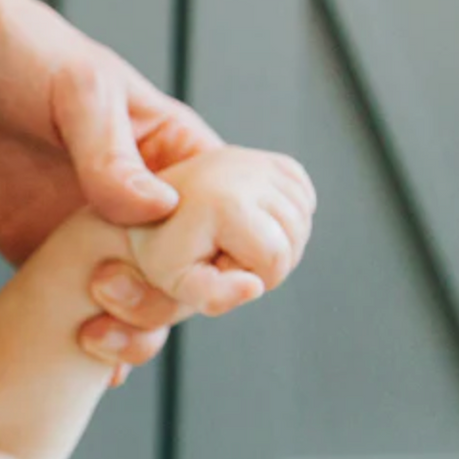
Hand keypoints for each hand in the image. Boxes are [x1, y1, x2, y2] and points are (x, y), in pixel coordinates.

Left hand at [0, 0, 219, 377]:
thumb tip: (155, 214)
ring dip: (137, 329)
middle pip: (193, 275)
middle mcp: (143, 204)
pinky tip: (90, 362)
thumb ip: (112, 152)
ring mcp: (95, 234)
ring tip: (97, 336)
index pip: (234, 220)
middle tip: (118, 294)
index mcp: (174, 157)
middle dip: (175, 303)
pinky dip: (95, 343)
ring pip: (143, 302)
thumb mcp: (80, 90)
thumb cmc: (27, 51)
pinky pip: (79, 309)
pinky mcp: (42, 255)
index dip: (232, 256)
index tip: (205, 276)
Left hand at [124, 146, 315, 316]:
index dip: (251, 276)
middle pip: (295, 239)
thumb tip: (255, 288)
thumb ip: (214, 296)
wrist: (154, 209)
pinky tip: (252, 222)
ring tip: (233, 237)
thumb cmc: (163, 247)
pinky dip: (285, 219)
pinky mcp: (277, 162)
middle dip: (265, 260)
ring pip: (303, 221)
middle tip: (223, 251)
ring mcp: (266, 163)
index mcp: (226, 202)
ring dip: (276, 240)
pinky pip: (304, 201)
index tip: (215, 264)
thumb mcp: (176, 281)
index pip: (276, 260)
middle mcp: (251, 173)